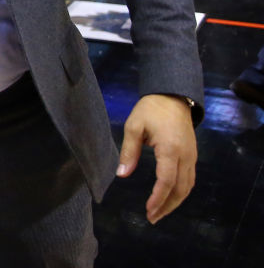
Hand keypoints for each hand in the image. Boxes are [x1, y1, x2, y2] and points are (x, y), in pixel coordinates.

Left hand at [116, 94, 196, 223]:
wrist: (173, 96)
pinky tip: (169, 198)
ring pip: (187, 186)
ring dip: (175, 202)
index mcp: (171, 149)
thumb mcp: (134, 126)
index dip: (158, 198)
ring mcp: (192, 157)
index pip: (167, 180)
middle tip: (152, 218)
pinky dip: (180, 192)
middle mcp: (186, 156)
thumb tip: (121, 174)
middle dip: (167, 206)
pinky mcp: (192, 155)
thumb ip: (129, 151)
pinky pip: (189, 179)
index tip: (148, 210)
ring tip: (159, 213)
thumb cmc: (150, 110)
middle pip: (180, 189)